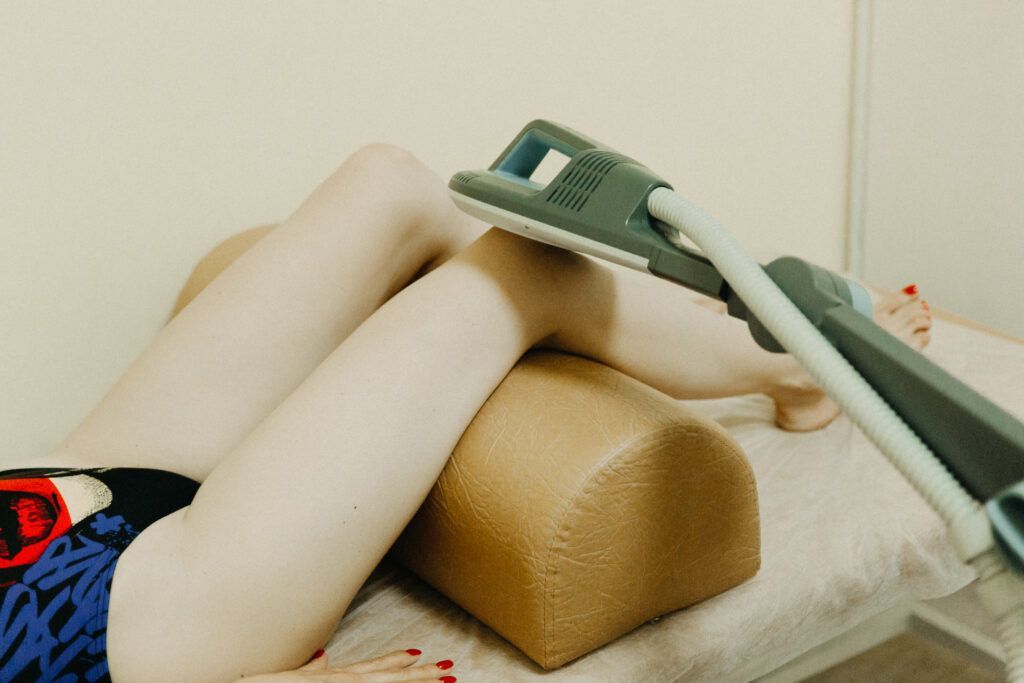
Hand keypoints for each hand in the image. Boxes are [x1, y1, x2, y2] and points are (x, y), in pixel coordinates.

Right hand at [235, 648, 457, 681]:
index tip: (420, 653)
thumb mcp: (288, 677)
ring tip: (447, 681)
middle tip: (450, 670)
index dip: (397, 661)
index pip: (372, 667)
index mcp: (332, 677)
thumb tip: (322, 656)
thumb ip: (308, 670)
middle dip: (421, 676)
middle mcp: (341, 682)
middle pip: (389, 679)